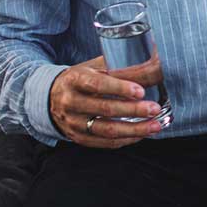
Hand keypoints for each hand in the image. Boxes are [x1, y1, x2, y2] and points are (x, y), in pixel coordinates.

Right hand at [48, 56, 164, 147]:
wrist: (51, 97)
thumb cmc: (81, 79)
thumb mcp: (94, 67)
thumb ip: (119, 67)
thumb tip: (154, 64)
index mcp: (74, 80)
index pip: (96, 84)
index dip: (119, 88)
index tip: (140, 91)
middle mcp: (70, 102)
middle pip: (104, 109)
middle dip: (133, 110)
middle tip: (154, 109)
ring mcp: (73, 122)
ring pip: (106, 130)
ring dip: (134, 129)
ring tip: (155, 126)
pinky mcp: (78, 137)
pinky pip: (104, 142)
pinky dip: (126, 139)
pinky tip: (142, 133)